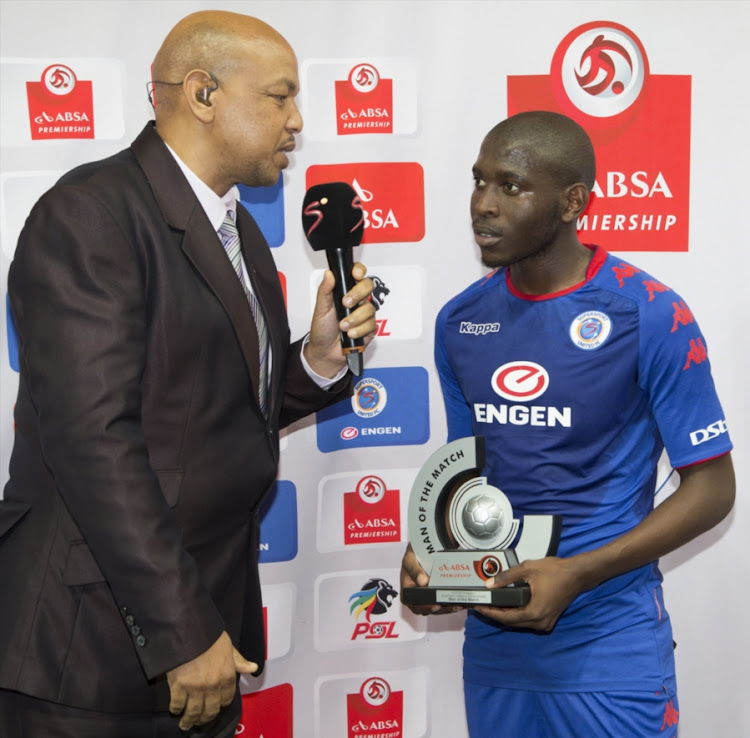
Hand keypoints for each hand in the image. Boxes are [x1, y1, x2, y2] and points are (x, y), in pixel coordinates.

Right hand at [166, 631, 256, 730]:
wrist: (189, 629)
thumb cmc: (210, 635)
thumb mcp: (229, 646)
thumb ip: (239, 661)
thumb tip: (253, 668)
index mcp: (227, 676)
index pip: (227, 699)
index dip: (221, 704)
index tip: (216, 707)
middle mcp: (213, 686)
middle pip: (210, 710)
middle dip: (205, 718)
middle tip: (199, 722)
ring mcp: (196, 688)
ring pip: (194, 712)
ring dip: (189, 720)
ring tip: (186, 724)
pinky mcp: (179, 687)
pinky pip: (178, 705)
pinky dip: (176, 709)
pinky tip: (176, 710)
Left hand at [304, 262, 375, 377]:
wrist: (325, 351)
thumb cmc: (322, 329)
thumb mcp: (320, 308)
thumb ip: (325, 290)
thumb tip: (329, 274)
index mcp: (345, 291)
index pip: (357, 274)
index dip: (359, 271)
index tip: (356, 274)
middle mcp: (357, 300)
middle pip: (368, 286)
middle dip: (358, 294)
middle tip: (346, 303)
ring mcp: (364, 314)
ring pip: (369, 308)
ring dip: (354, 318)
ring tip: (342, 326)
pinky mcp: (370, 328)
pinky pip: (371, 324)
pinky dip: (358, 330)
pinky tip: (350, 334)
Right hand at [400, 543, 464, 614]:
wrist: (424, 547)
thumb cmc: (413, 554)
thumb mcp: (410, 559)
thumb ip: (414, 570)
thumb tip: (422, 582)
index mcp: (407, 591)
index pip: (414, 605)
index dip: (425, 608)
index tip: (436, 606)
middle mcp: (418, 596)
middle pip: (429, 609)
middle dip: (442, 609)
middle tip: (453, 606)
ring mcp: (428, 596)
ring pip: (439, 607)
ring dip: (449, 608)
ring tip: (460, 604)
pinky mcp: (437, 593)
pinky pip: (444, 601)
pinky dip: (453, 602)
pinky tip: (462, 601)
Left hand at [473, 557, 580, 630]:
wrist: (577, 575)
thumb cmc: (556, 571)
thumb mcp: (527, 569)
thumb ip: (506, 577)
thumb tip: (489, 584)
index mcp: (535, 612)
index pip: (507, 617)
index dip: (490, 613)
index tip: (478, 607)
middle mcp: (540, 622)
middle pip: (512, 622)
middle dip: (496, 614)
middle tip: (482, 605)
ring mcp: (546, 623)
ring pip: (520, 623)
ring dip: (506, 615)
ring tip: (491, 604)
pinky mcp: (549, 619)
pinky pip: (528, 620)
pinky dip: (517, 614)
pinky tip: (508, 605)